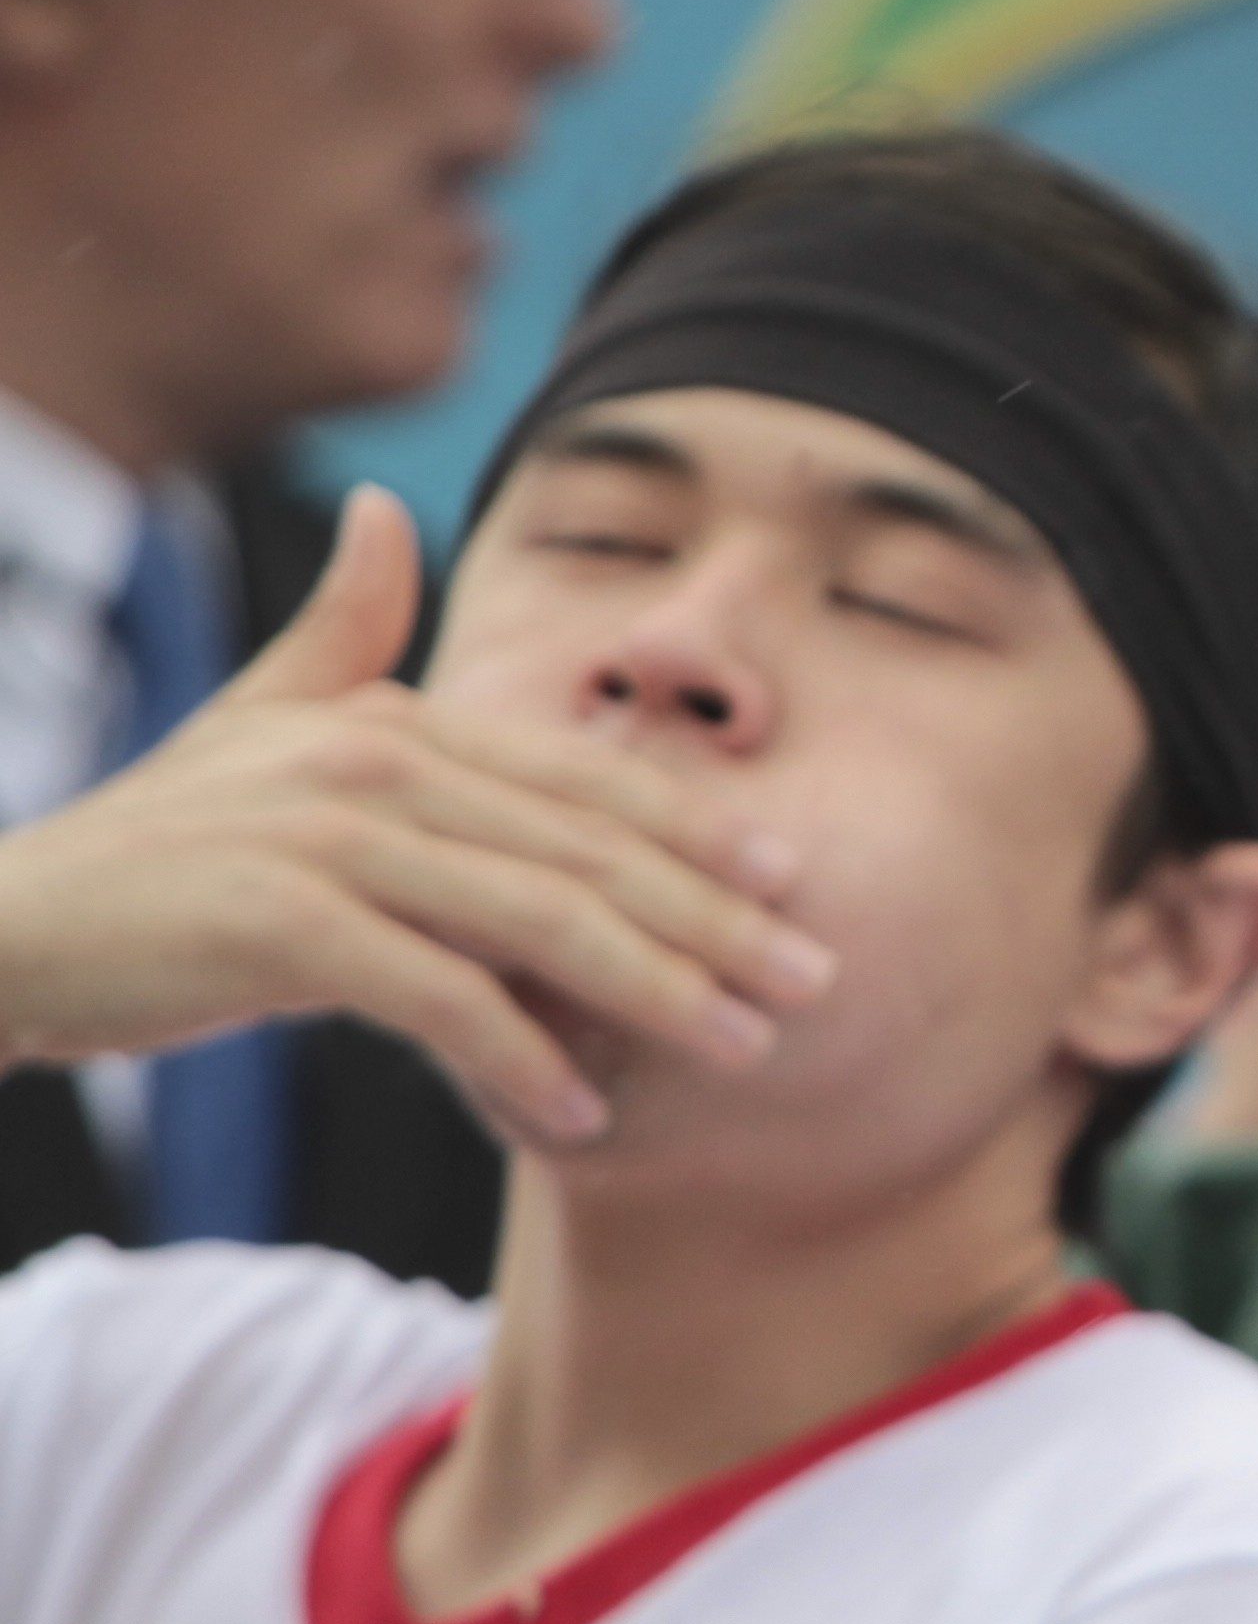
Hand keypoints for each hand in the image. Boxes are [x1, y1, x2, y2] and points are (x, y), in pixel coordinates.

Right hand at [0, 487, 832, 1151]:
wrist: (8, 927)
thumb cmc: (154, 843)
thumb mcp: (255, 721)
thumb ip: (343, 628)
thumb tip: (388, 511)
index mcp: (393, 722)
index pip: (584, 781)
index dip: (697, 831)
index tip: (793, 884)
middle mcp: (376, 764)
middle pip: (588, 852)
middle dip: (715, 923)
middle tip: (812, 985)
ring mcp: (330, 841)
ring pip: (541, 921)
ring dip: (657, 995)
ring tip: (741, 1049)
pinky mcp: (283, 925)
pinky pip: (442, 998)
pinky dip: (523, 1057)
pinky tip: (582, 1112)